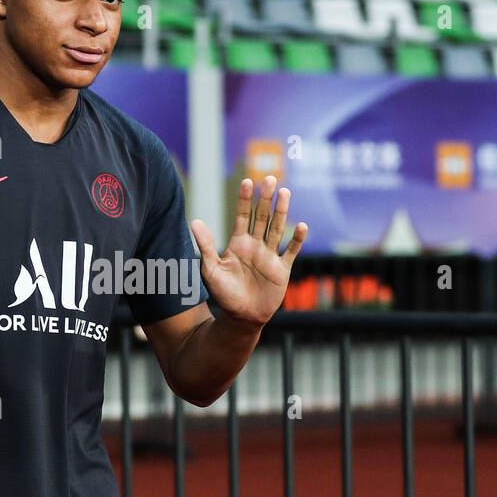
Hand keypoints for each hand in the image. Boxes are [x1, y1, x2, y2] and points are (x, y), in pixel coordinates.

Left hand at [190, 175, 307, 327]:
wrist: (241, 318)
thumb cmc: (224, 294)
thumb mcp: (211, 269)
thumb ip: (205, 246)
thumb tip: (194, 221)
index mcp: (238, 243)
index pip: (243, 216)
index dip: (245, 199)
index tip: (246, 181)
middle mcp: (255, 246)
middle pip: (262, 217)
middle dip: (265, 198)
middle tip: (269, 178)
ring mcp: (270, 256)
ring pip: (277, 229)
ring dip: (282, 211)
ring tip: (285, 192)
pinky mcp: (282, 270)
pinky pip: (290, 252)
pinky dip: (297, 240)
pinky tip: (302, 226)